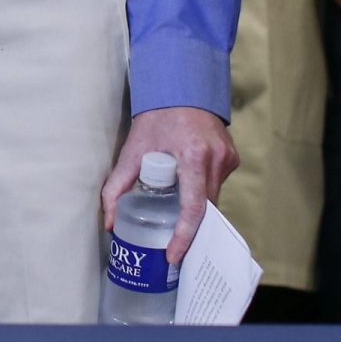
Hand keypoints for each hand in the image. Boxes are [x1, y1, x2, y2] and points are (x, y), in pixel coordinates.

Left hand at [102, 107, 236, 264]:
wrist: (180, 86)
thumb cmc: (156, 116)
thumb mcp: (133, 150)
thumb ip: (117, 185)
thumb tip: (109, 221)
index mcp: (193, 157)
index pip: (193, 209)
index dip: (183, 237)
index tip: (173, 255)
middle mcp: (215, 159)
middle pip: (205, 208)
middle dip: (189, 227)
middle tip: (172, 243)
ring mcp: (228, 158)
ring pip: (213, 197)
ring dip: (195, 205)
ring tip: (175, 210)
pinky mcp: (232, 156)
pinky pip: (217, 183)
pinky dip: (202, 188)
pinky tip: (187, 184)